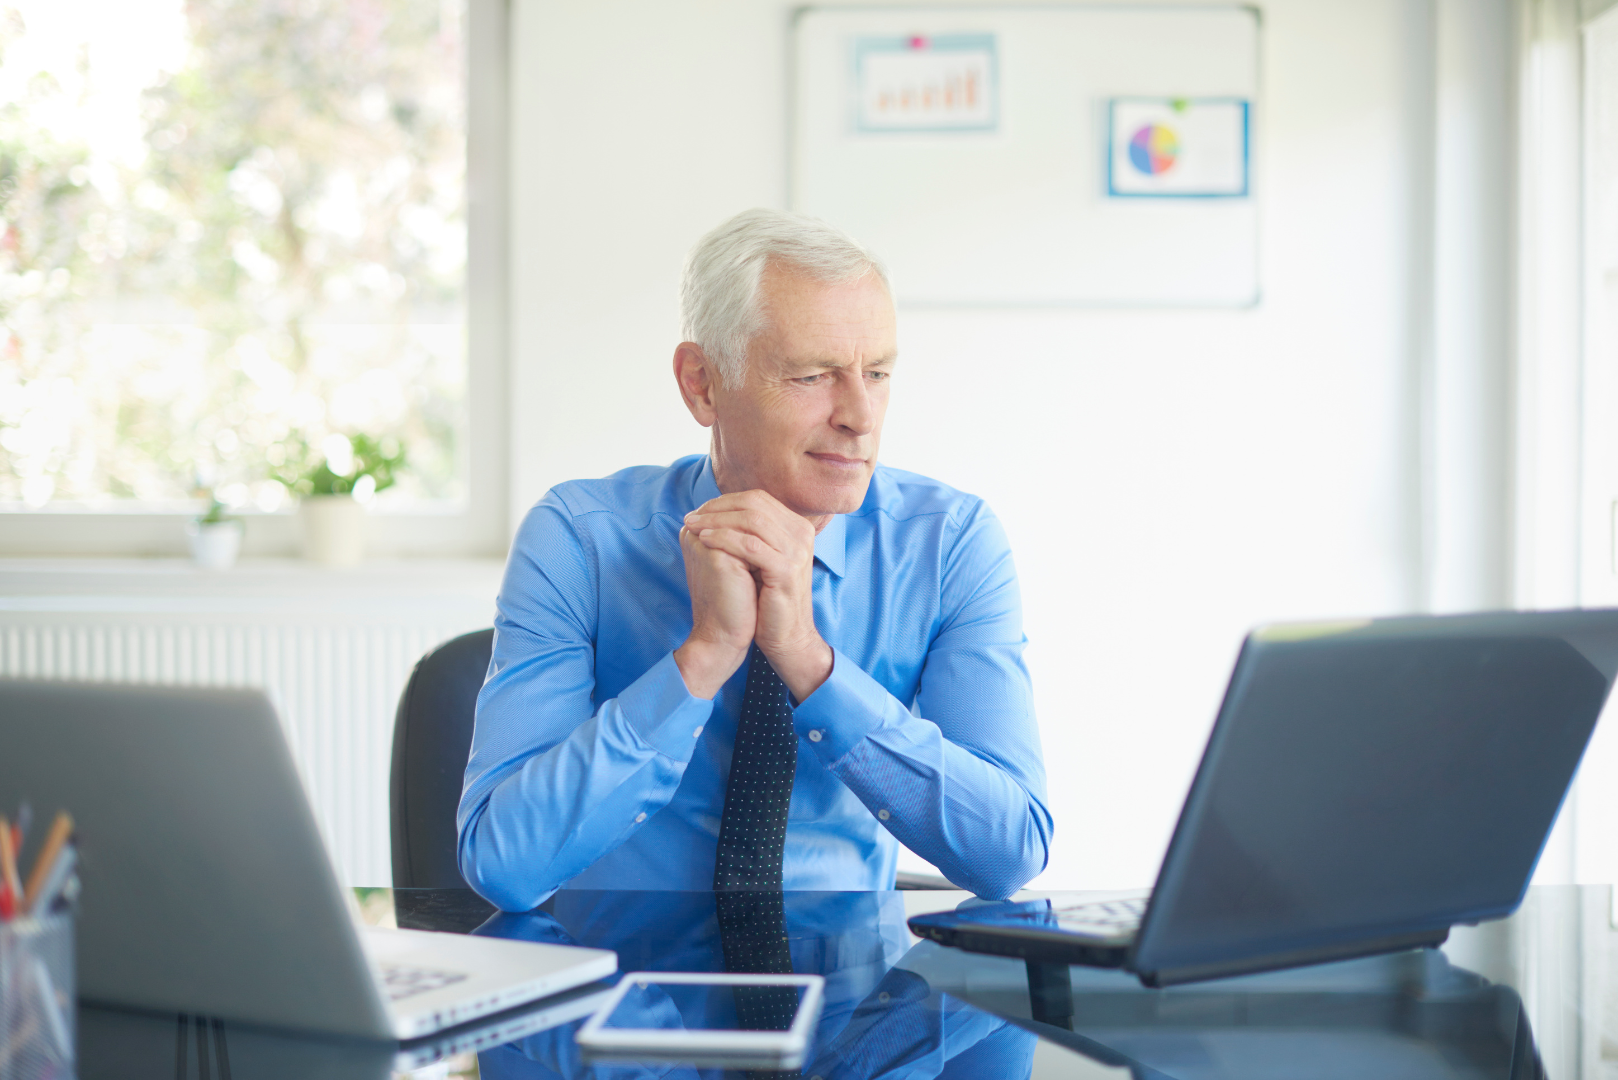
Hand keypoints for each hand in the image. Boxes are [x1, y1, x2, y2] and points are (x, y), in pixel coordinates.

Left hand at [683, 490, 833, 701]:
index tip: (698, 511)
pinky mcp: (787, 570)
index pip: (757, 499)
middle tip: (690, 516)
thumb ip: (748, 533)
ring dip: (716, 520)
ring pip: (751, 520)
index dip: (724, 501)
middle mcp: (802, 534)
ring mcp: (797, 551)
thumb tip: (715, 510)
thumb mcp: (760, 560)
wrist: (786, 637)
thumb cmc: (767, 600)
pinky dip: (724, 539)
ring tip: (692, 526)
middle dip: (717, 508)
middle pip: (754, 504)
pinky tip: (704, 541)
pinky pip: (750, 545)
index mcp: (797, 527)